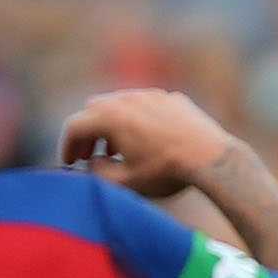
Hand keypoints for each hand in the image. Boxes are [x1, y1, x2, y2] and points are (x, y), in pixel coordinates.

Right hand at [57, 88, 240, 199]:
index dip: (66, 146)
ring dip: (110, 124)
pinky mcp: (172, 98)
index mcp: (109, 117)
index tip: (69, 163)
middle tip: (87, 154)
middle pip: (93, 110)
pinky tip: (146, 140)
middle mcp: (126, 99)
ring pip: (119, 103)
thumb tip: (91, 162)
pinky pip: (144, 104)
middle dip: (87, 133)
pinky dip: (136, 119)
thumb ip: (97, 172)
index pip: (74, 126)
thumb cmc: (166, 172)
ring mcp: (151, 95)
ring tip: (116, 148)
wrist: (212, 158)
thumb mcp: (125, 182)